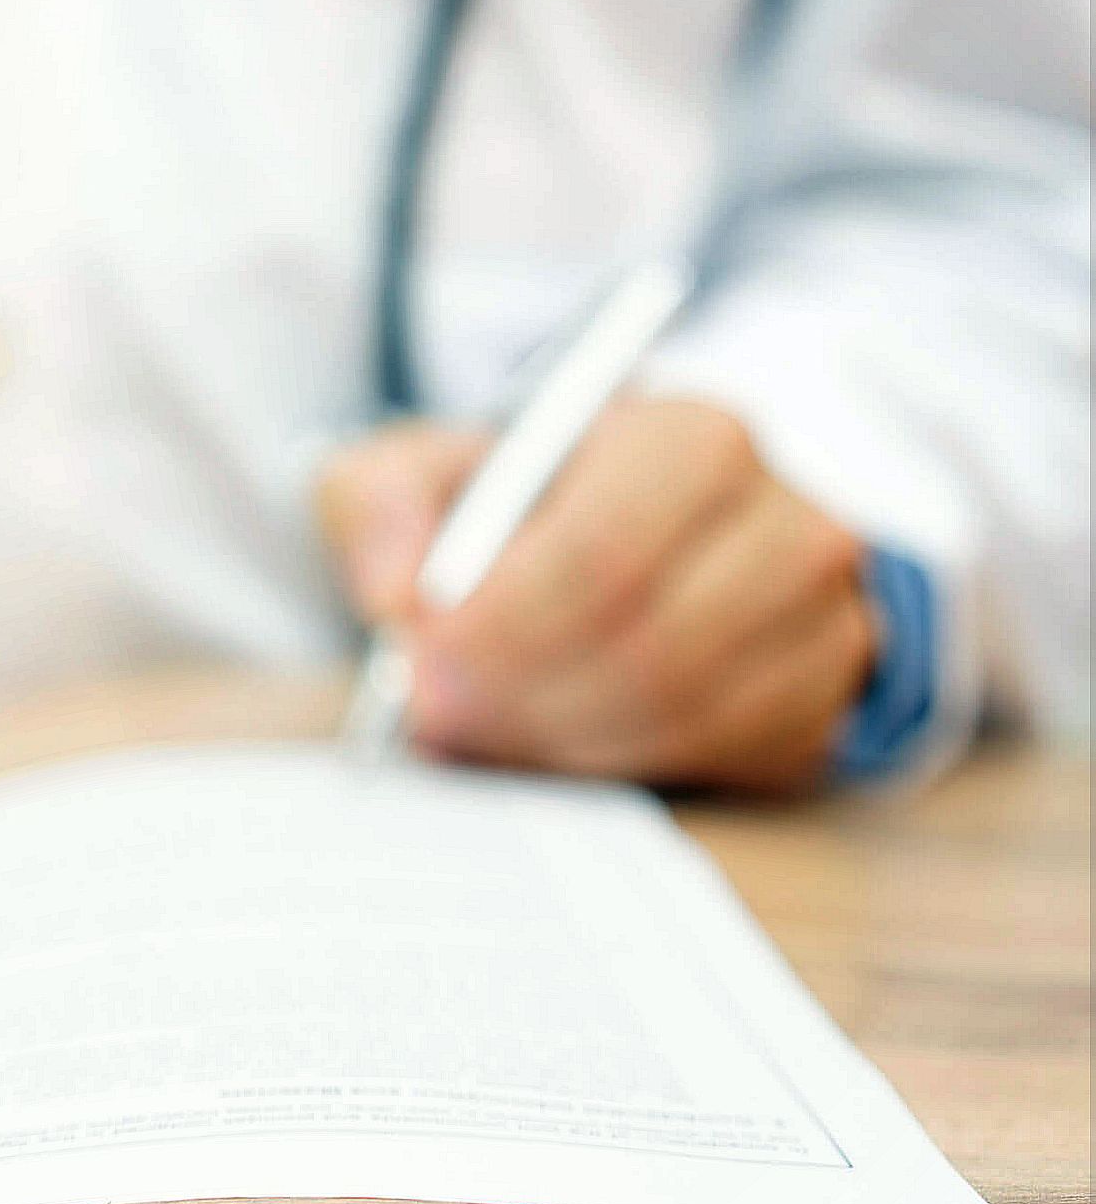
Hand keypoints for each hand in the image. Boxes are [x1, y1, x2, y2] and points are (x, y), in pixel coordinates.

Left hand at [318, 398, 875, 792]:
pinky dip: (621, 766)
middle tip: (435, 716)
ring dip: (562, 737)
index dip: (506, 621)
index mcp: (694, 437)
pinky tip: (548, 748)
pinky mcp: (822, 703)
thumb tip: (389, 597)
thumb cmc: (518, 502)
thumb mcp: (422, 471)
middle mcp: (788, 520)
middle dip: (524, 693)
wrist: (621, 537)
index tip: (423, 659)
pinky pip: (724, 758)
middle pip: (653, 643)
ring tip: (477, 731)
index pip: (607, 551)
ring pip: (688, 712)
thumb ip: (380, 507)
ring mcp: (823, 617)